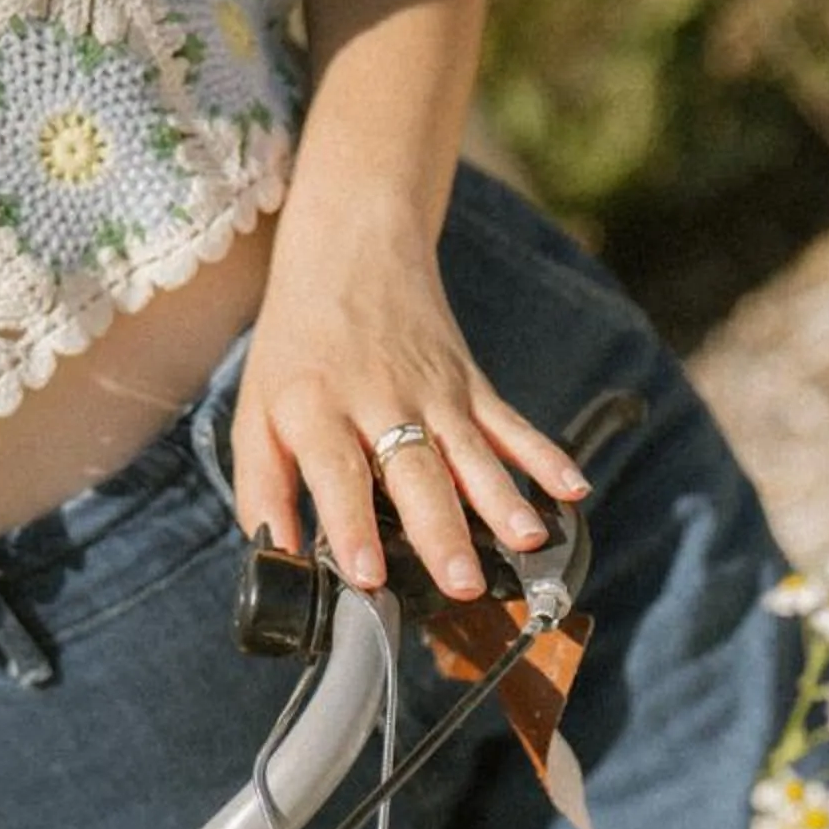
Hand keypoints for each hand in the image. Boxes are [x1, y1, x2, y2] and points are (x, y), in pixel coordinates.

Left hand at [229, 205, 586, 599]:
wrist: (351, 246)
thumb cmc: (298, 342)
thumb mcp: (256, 410)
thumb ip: (262, 489)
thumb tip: (278, 558)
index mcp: (316, 408)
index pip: (337, 474)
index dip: (352, 526)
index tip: (367, 576)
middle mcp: (380, 400)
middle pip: (415, 472)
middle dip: (442, 531)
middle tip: (461, 582)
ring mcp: (434, 391)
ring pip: (472, 453)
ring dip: (503, 501)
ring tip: (527, 543)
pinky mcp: (471, 383)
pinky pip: (512, 424)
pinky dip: (545, 456)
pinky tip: (573, 490)